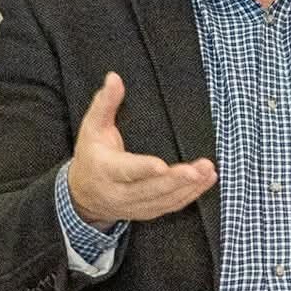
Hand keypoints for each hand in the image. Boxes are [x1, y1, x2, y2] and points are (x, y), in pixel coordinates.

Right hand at [67, 71, 216, 226]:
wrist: (83, 195)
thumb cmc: (91, 155)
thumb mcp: (92, 127)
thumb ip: (105, 103)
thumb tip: (114, 78)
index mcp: (105, 170)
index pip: (125, 170)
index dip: (143, 169)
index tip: (161, 166)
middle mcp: (119, 193)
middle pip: (150, 189)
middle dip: (176, 180)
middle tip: (199, 168)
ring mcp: (134, 206)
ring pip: (164, 200)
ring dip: (189, 188)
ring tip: (208, 171)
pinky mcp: (147, 212)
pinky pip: (171, 206)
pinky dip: (190, 195)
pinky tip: (206, 181)